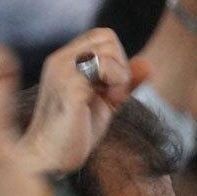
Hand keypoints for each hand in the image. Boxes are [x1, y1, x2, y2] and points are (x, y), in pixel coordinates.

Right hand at [18, 29, 145, 175]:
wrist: (49, 158)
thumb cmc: (73, 133)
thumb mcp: (105, 103)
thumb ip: (123, 82)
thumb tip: (147, 64)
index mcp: (63, 61)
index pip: (102, 37)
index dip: (116, 58)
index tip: (110, 87)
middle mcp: (58, 61)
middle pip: (107, 38)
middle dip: (120, 64)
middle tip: (111, 93)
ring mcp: (61, 71)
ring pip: (107, 50)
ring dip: (119, 76)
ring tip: (107, 98)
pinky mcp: (68, 86)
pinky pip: (104, 67)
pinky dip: (115, 85)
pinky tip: (103, 102)